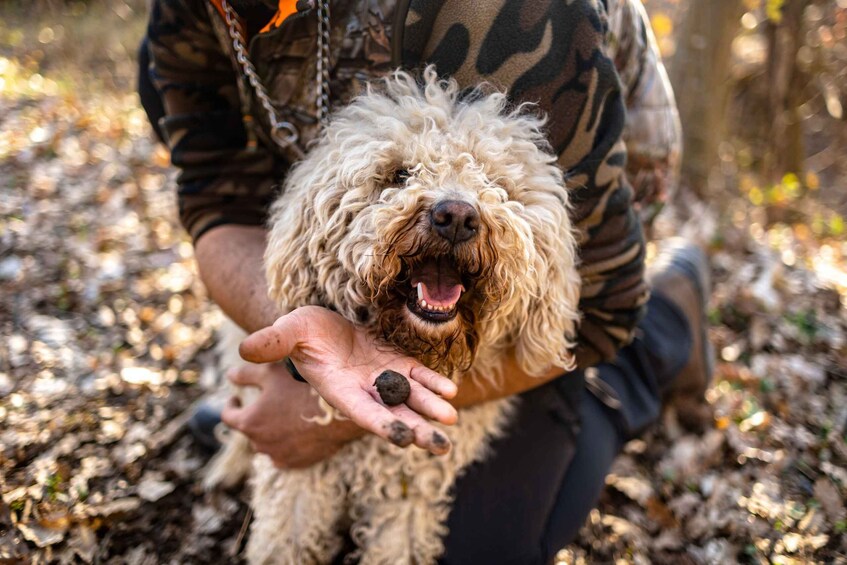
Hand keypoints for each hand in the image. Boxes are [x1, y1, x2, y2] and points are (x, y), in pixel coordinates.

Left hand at [221, 363, 362, 467]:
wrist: (338, 412)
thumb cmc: (303, 388)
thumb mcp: (271, 373)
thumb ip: (246, 374)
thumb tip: (229, 375)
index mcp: (249, 422)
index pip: (228, 416)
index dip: (230, 405)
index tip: (236, 398)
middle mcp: (259, 443)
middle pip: (249, 430)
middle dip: (254, 416)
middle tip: (268, 403)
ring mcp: (278, 456)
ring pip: (267, 443)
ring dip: (270, 431)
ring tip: (284, 416)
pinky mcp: (297, 463)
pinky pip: (284, 455)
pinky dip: (286, 444)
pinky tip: (296, 432)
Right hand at [238, 306, 458, 454]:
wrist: (323, 321)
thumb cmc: (303, 329)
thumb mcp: (289, 330)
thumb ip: (273, 341)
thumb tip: (244, 347)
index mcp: (340, 389)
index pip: (362, 412)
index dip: (381, 424)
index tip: (401, 439)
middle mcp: (365, 390)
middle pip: (394, 415)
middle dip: (417, 430)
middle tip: (441, 446)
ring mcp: (383, 377)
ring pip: (411, 398)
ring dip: (431, 409)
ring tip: (451, 419)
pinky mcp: (397, 362)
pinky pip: (418, 375)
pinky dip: (434, 383)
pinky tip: (450, 390)